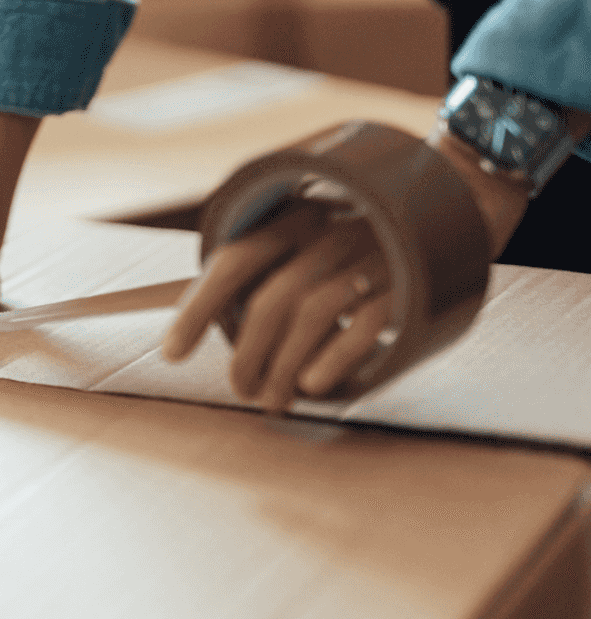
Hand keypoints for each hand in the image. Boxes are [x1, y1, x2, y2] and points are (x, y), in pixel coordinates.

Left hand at [162, 201, 393, 411]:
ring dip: (284, 367)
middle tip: (240, 390)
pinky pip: (368, 323)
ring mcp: (375, 254)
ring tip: (272, 401)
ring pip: (315, 313)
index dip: (198, 310)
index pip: (234, 261)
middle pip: (273, 297)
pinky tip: (312, 386)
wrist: (446, 217)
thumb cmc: (349, 254)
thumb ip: (254, 283)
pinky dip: (334, 358)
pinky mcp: (412, 283)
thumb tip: (188, 340)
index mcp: (295, 218)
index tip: (172, 355)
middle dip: (248, 354)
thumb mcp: (303, 249)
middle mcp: (332, 231)